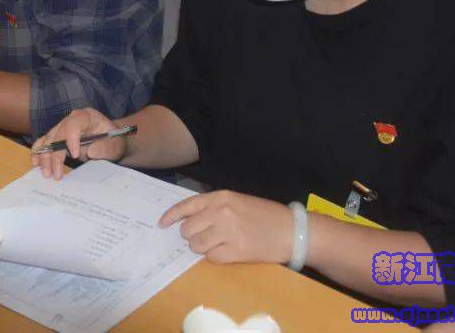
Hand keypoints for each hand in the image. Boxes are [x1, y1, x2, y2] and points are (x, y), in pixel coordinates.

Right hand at [30, 108, 123, 179]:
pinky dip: (39, 152)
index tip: (75, 155)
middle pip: (58, 134)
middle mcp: (71, 119)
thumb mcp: (116, 145)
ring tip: (45, 172)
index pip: (74, 124)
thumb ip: (106, 148)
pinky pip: (44, 142)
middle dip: (54, 154)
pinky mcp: (57, 137)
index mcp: (86, 116)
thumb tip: (90, 151)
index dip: (71, 139)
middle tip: (54, 173)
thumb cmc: (113, 141)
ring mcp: (63, 128)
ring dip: (45, 156)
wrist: (110, 142)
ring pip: (49, 139)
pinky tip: (36, 162)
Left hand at [158, 190, 292, 264]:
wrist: (293, 230)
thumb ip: (213, 207)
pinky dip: (217, 257)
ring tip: (220, 244)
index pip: (186, 206)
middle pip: (188, 230)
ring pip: (196, 245)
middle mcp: (222, 212)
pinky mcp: (237, 251)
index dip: (170, 216)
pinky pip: (212, 258)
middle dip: (192, 236)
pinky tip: (230, 252)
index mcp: (221, 197)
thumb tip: (189, 220)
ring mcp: (229, 231)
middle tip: (207, 237)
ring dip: (203, 248)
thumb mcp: (237, 201)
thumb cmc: (265, 215)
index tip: (161, 224)